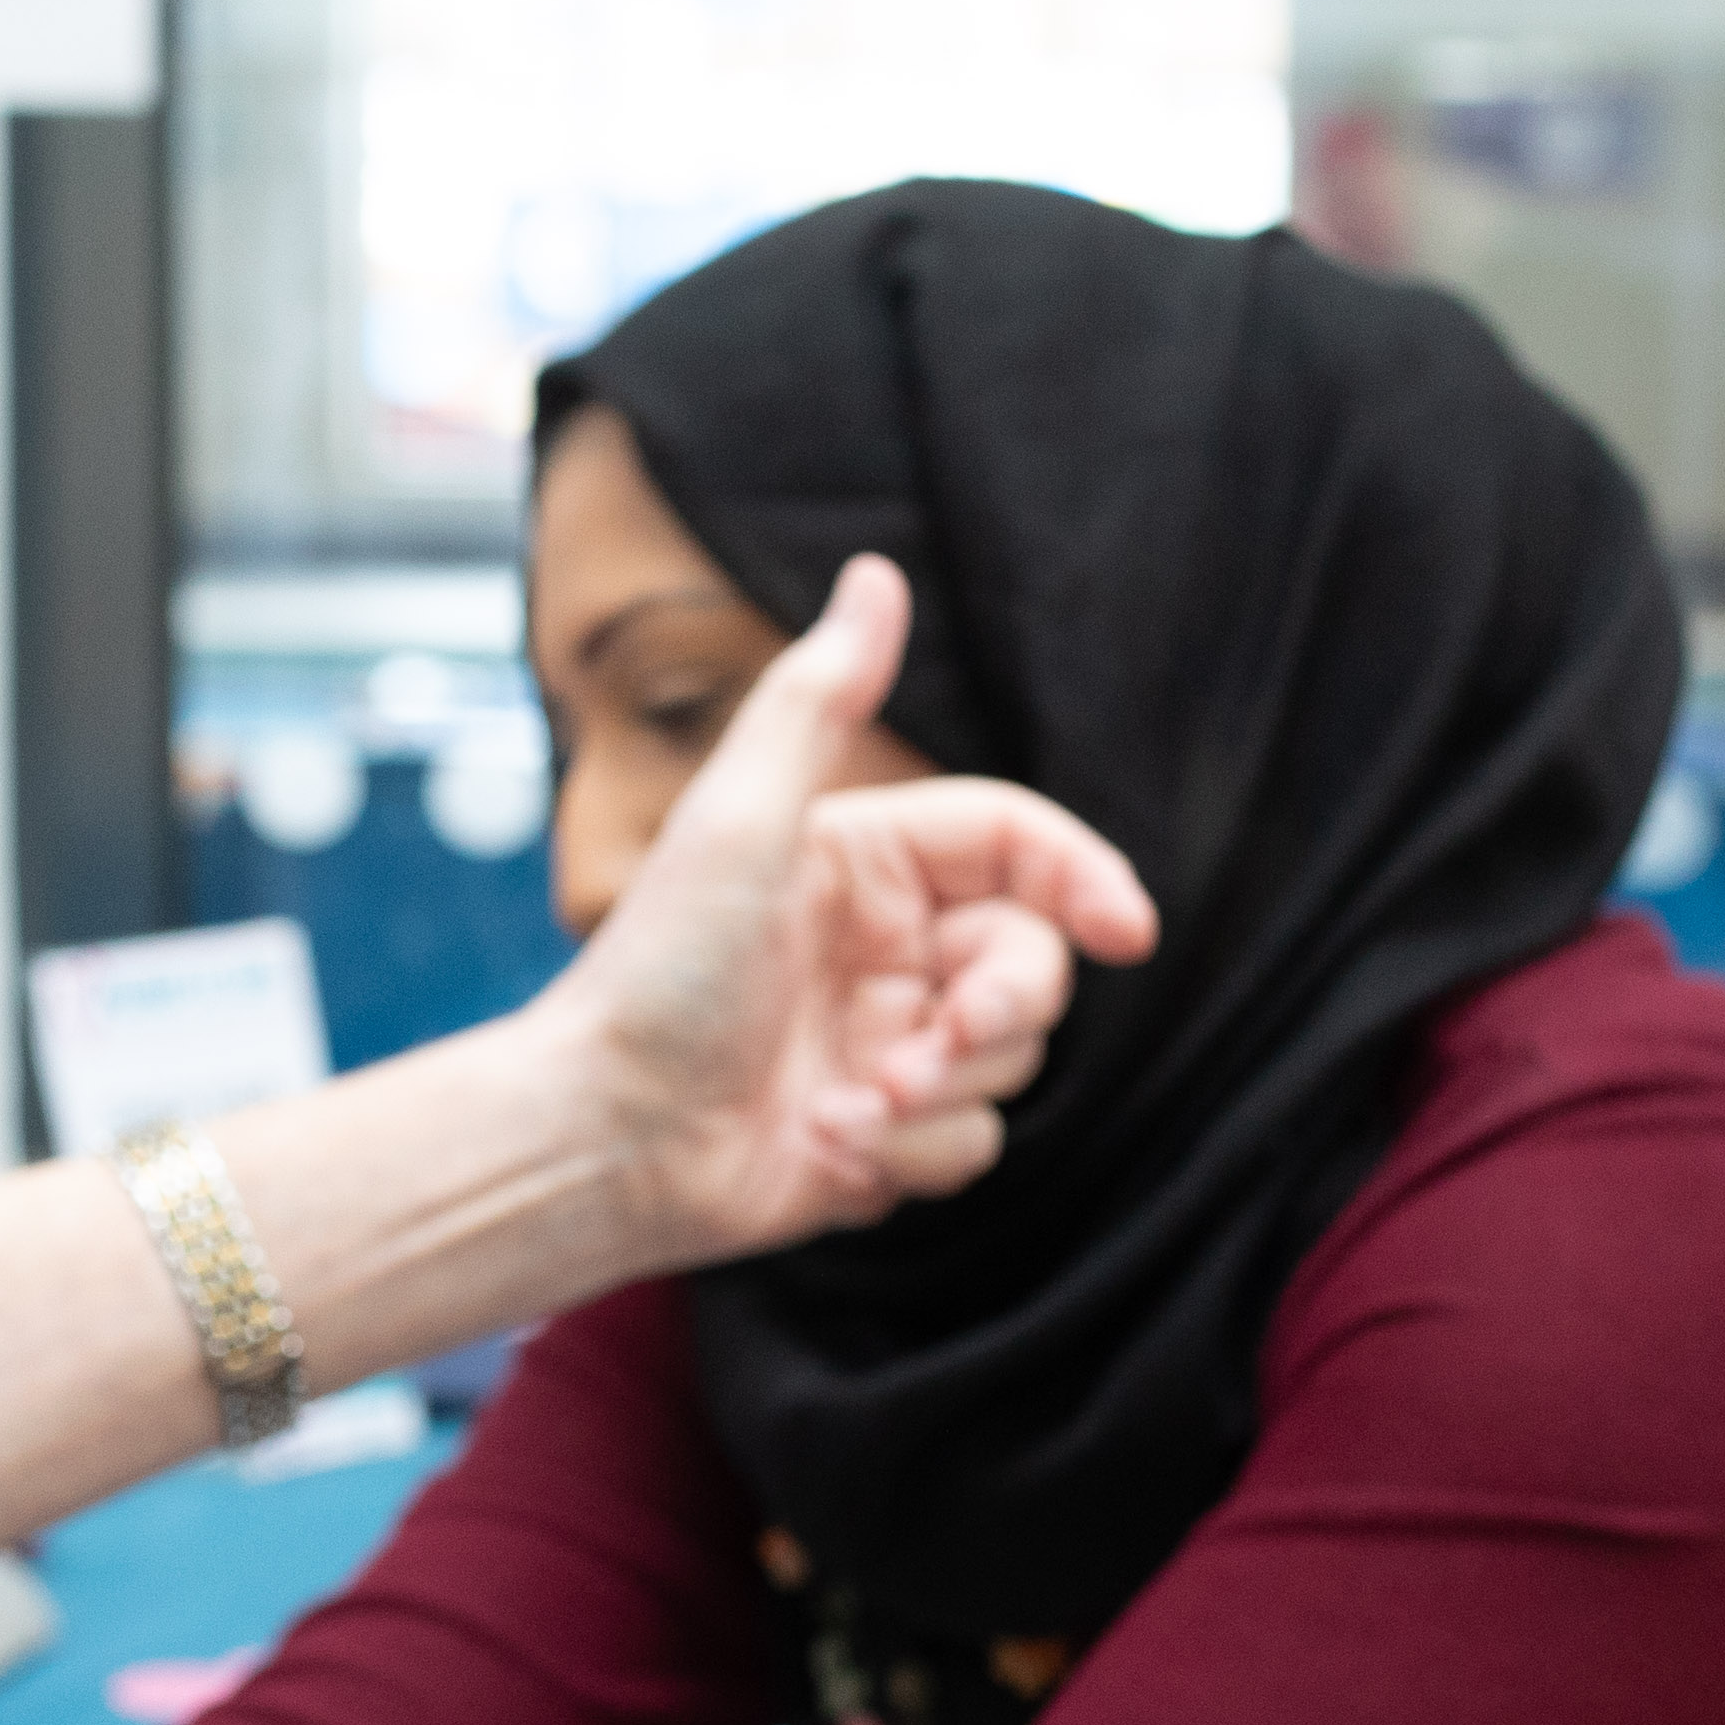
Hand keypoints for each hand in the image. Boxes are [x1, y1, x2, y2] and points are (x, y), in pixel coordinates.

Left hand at [549, 556, 1158, 1259]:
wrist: (598, 1136)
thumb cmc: (655, 971)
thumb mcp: (740, 819)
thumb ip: (818, 698)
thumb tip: (876, 573)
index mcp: (871, 863)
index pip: (1019, 847)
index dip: (1085, 878)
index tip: (1126, 929)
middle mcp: (893, 949)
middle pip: (1035, 960)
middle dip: (1003, 1007)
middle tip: (939, 1036)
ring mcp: (895, 1043)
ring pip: (1012, 1060)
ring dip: (942, 1088)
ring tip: (849, 1101)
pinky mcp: (891, 1135)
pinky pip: (971, 1142)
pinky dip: (912, 1152)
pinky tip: (829, 1145)